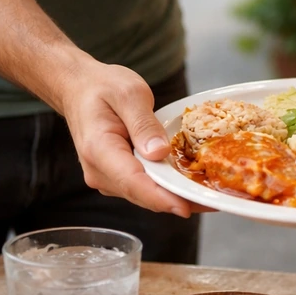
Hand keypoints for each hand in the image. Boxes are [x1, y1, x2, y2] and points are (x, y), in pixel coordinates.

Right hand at [60, 61, 198, 216]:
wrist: (79, 90)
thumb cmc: (103, 88)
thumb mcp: (128, 93)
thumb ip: (144, 123)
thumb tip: (159, 153)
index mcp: (99, 149)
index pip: (132, 181)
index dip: (161, 198)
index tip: (186, 207)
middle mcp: (100, 171)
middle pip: (142, 194)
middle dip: (178, 200)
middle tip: (216, 201)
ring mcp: (107, 178)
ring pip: (145, 195)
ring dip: (176, 195)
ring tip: (210, 194)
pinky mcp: (117, 179)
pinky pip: (144, 188)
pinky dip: (167, 187)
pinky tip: (192, 184)